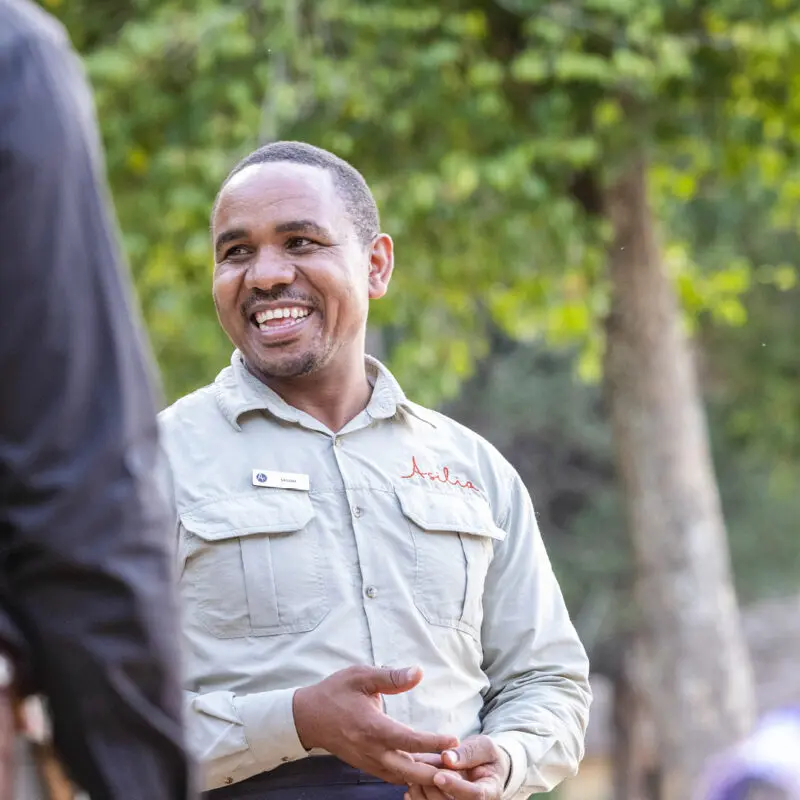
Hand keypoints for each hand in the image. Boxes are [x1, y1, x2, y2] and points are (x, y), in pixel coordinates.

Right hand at [293, 665, 458, 785]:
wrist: (308, 716)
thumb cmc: (335, 692)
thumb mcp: (361, 676)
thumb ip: (391, 677)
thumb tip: (418, 673)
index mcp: (372, 727)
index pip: (408, 740)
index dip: (433, 742)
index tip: (453, 740)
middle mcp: (371, 750)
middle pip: (409, 770)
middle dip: (435, 771)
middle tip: (458, 767)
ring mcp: (368, 762)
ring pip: (402, 777)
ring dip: (425, 776)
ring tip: (448, 769)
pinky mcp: (366, 766)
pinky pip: (392, 777)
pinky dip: (410, 777)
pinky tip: (426, 770)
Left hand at [404, 735, 508, 799]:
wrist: (485, 767)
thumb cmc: (485, 756)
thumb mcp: (483, 746)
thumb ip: (468, 752)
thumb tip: (447, 758)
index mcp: (490, 790)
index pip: (475, 795)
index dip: (455, 787)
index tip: (438, 775)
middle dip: (433, 791)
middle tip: (417, 773)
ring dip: (423, 797)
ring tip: (411, 780)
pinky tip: (410, 792)